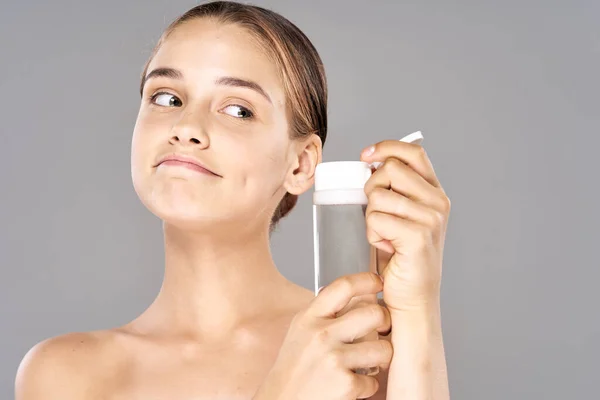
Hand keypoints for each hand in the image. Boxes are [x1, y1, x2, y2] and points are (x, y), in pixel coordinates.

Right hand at [253, 272, 392, 399]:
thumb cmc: (293, 372)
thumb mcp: (301, 333)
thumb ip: (325, 315)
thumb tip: (358, 298)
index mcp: (310, 317)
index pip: (344, 286)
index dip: (367, 280)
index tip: (378, 282)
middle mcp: (321, 334)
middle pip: (373, 313)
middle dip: (385, 322)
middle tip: (382, 329)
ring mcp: (333, 359)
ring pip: (383, 349)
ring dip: (381, 359)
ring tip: (368, 363)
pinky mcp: (345, 384)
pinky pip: (373, 381)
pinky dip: (366, 387)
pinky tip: (352, 386)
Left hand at [360, 140, 450, 310]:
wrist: (412, 298)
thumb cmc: (401, 257)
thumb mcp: (402, 215)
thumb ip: (396, 189)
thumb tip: (371, 161)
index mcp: (435, 193)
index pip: (412, 153)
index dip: (386, 148)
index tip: (366, 156)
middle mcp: (438, 202)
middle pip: (389, 170)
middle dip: (372, 189)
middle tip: (378, 214)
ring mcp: (431, 219)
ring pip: (378, 197)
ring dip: (371, 218)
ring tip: (385, 237)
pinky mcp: (418, 236)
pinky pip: (375, 219)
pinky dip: (372, 234)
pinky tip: (387, 248)